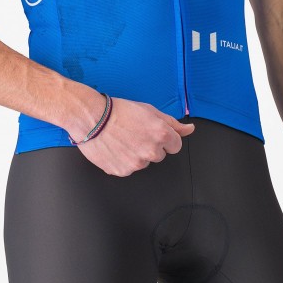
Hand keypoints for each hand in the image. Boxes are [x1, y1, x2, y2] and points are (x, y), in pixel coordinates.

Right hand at [71, 97, 194, 175]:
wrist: (92, 118)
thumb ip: (173, 123)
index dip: (165, 137)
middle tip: (135, 133)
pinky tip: (116, 147)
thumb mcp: (150, 110)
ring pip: (143, 162)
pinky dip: (123, 160)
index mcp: (161, 135)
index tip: (153, 132)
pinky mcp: (122, 171)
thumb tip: (189, 130)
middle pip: (159, 155)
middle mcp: (151, 151)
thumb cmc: (119, 111)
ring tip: (123, 139)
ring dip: (137, 153)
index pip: (176, 145)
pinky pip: (129, 168)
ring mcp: (137, 164)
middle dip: (151, 146)